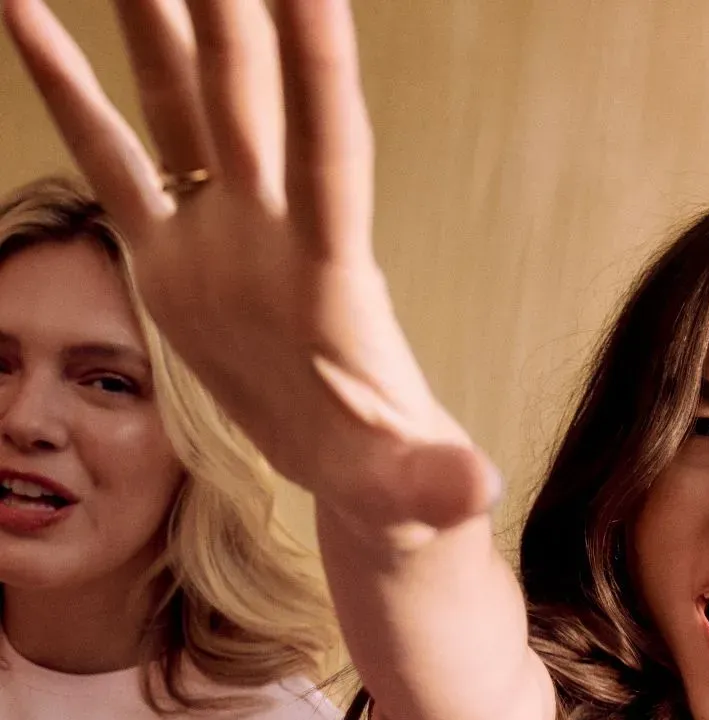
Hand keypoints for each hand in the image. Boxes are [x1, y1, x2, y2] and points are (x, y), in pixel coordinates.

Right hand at [2, 0, 498, 534]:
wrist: (356, 479)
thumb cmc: (398, 484)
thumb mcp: (417, 493)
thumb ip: (436, 483)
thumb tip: (476, 488)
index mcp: (333, 279)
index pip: (329, 153)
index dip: (318, 71)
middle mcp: (273, 234)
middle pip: (245, 97)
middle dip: (228, 5)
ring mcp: (218, 237)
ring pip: (182, 99)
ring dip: (157, 13)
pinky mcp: (169, 260)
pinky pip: (111, 159)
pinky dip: (67, 88)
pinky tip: (25, 9)